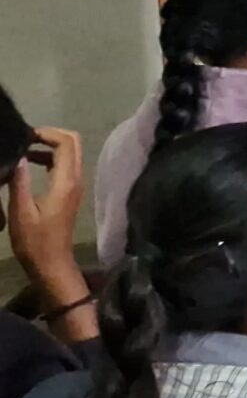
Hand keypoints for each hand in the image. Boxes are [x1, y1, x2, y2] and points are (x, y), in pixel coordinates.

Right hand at [9, 128, 87, 304]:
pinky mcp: (70, 192)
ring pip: (70, 154)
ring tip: (23, 148)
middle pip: (73, 143)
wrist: (52, 263)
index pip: (67, 143)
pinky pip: (65, 166)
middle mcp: (76, 180)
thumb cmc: (35, 241)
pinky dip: (50, 158)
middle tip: (25, 138)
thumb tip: (20, 157)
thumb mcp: (21, 212)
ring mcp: (75, 186)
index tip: (24, 135)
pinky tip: (30, 164)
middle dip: (51, 135)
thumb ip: (20, 182)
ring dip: (50, 146)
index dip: (47, 133)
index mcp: (66, 182)